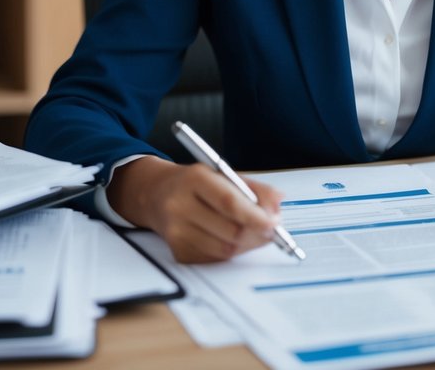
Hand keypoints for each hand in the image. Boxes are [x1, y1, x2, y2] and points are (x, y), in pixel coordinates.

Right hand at [106, 155, 283, 262]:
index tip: (274, 222)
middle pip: (230, 230)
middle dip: (257, 234)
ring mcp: (176, 232)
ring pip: (226, 249)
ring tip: (253, 232)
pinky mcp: (177, 252)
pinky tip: (231, 238)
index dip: (255, 216)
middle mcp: (180, 205)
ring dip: (247, 244)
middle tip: (271, 230)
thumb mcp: (224, 175)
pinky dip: (231, 251)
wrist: (156, 194)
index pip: (228, 202)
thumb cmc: (196, 184)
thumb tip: (278, 202)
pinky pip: (216, 258)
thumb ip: (255, 188)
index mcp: (194, 179)